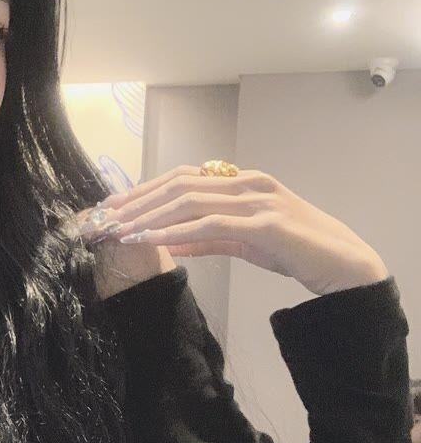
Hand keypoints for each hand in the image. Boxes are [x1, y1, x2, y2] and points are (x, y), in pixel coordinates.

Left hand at [76, 165, 389, 296]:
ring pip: (189, 201)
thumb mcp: (242, 242)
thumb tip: (166, 242)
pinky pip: (210, 225)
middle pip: (178, 185)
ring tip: (116, 233)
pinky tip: (150, 242)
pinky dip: (176, 233)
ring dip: (148, 217)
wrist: (343, 264)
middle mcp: (246, 182)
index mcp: (240, 181)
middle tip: (101, 221)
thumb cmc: (294, 250)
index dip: (141, 192)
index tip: (108, 209)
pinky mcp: (265, 224)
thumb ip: (205, 238)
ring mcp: (257, 200)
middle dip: (135, 203)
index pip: (180, 179)